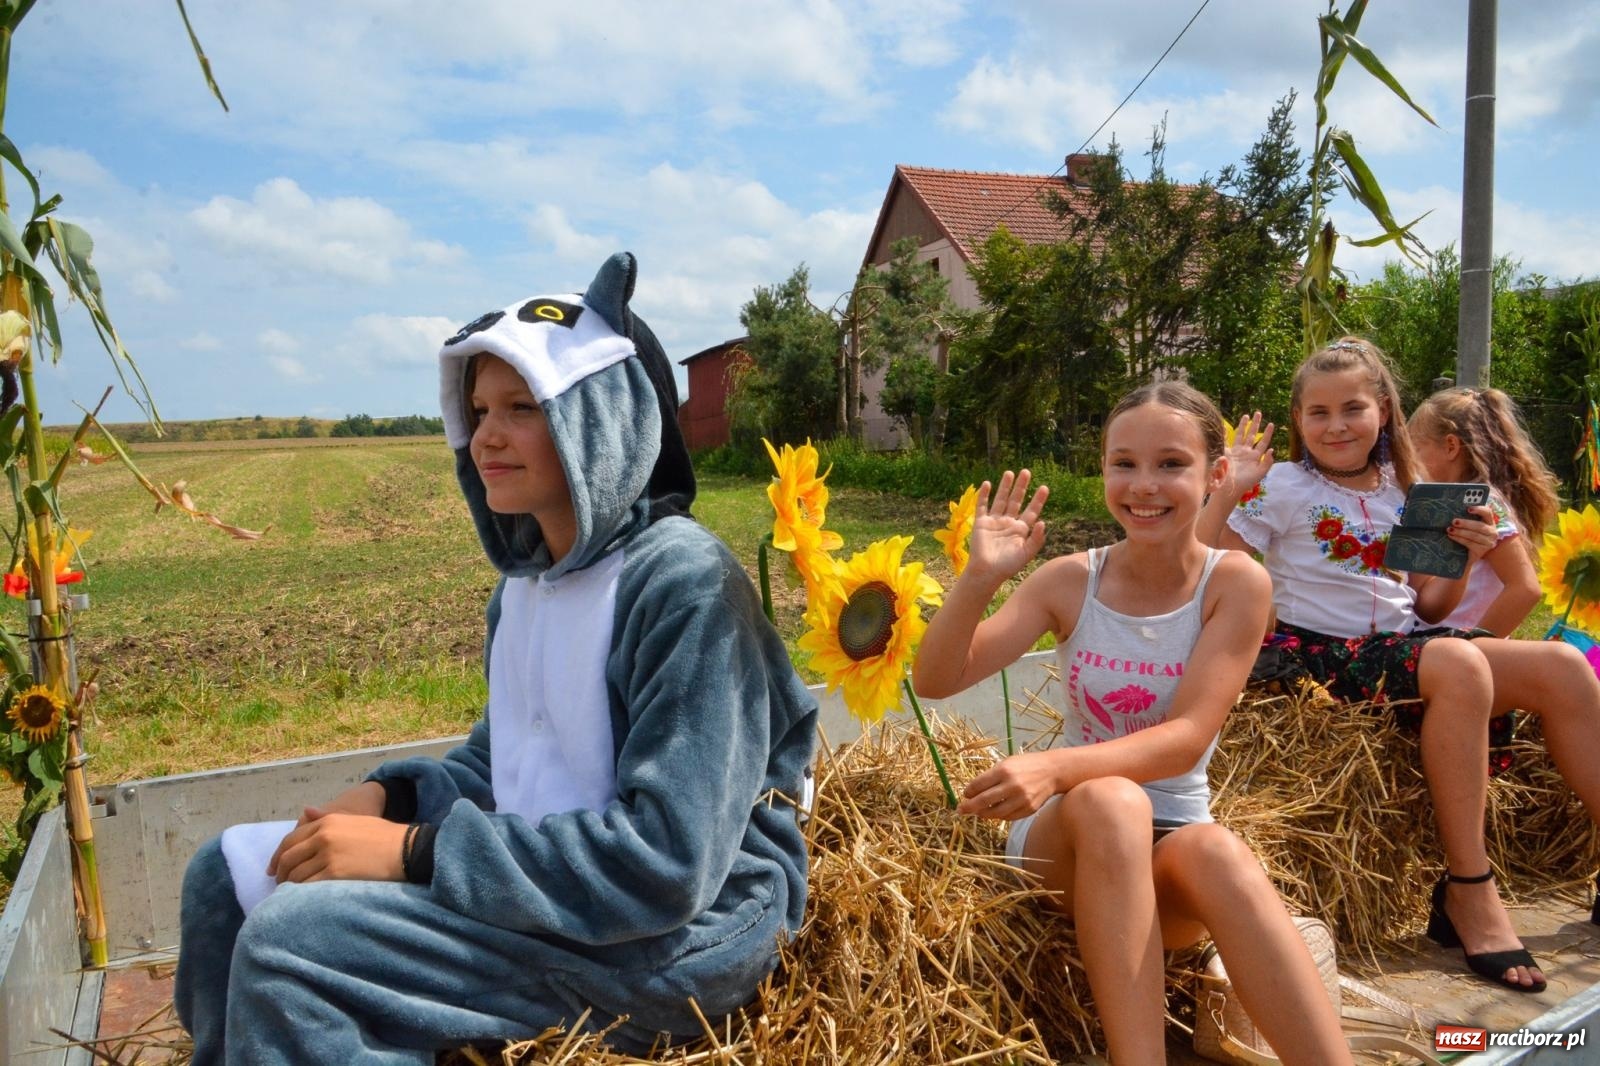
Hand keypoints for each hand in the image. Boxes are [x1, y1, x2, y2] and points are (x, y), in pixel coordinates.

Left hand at [267, 808, 407, 883]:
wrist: (404, 849)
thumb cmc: (383, 836)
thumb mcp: (353, 821)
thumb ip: (327, 819)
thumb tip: (304, 811)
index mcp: (326, 822)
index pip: (290, 840)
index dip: (277, 856)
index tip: (273, 868)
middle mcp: (322, 836)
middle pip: (288, 857)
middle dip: (279, 873)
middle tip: (279, 884)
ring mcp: (327, 855)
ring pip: (295, 875)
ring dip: (289, 886)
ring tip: (291, 894)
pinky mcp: (334, 873)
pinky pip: (307, 886)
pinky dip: (300, 894)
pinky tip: (301, 899)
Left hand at [957, 750, 1059, 820]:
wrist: (1052, 771)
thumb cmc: (1026, 765)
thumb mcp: (1007, 763)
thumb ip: (991, 776)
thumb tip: (972, 792)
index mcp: (1004, 770)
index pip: (979, 784)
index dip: (968, 791)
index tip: (965, 795)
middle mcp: (1012, 785)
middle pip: (984, 801)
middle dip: (969, 807)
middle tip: (960, 810)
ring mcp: (1022, 799)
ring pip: (995, 813)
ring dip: (983, 814)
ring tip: (977, 812)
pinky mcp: (1029, 809)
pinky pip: (1009, 817)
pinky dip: (999, 816)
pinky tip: (994, 812)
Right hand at [966, 470, 1048, 584]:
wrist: (987, 572)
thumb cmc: (1008, 566)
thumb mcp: (1026, 554)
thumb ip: (1036, 539)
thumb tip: (1043, 522)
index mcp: (1021, 530)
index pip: (1031, 511)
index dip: (1038, 500)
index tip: (1044, 488)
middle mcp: (1008, 523)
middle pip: (1016, 500)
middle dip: (1021, 487)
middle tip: (1026, 472)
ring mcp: (994, 522)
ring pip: (1000, 500)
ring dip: (1005, 486)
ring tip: (1010, 473)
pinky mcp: (981, 523)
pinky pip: (982, 506)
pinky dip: (984, 495)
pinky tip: (987, 484)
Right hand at [1225, 412, 1273, 495]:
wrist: (1229, 487)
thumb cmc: (1245, 483)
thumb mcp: (1260, 473)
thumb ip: (1267, 462)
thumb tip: (1272, 449)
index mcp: (1255, 457)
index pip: (1263, 442)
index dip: (1267, 433)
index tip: (1271, 424)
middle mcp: (1246, 452)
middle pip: (1252, 435)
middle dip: (1255, 424)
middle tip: (1258, 413)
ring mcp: (1236, 451)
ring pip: (1241, 435)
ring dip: (1244, 425)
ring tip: (1246, 416)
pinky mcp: (1227, 452)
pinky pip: (1226, 440)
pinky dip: (1225, 433)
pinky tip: (1225, 426)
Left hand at [1449, 504, 1499, 564]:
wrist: (1476, 553)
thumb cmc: (1472, 536)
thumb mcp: (1472, 527)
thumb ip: (1467, 519)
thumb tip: (1452, 511)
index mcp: (1490, 522)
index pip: (1488, 513)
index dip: (1479, 510)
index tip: (1468, 509)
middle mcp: (1492, 532)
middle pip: (1479, 526)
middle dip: (1466, 523)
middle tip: (1454, 521)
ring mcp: (1488, 542)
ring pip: (1474, 535)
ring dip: (1460, 532)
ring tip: (1450, 529)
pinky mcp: (1482, 551)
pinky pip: (1470, 543)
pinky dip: (1459, 539)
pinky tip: (1451, 536)